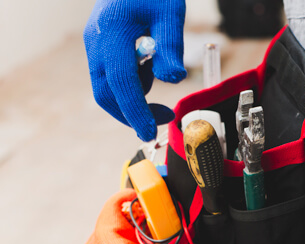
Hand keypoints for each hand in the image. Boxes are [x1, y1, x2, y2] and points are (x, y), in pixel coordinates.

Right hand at [84, 0, 186, 141]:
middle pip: (106, 93)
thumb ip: (171, 46)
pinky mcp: (98, 50)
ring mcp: (94, 46)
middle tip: (163, 118)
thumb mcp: (170, 13)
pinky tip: (147, 68)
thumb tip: (173, 78)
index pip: (121, 82)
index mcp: (113, 32)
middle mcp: (96, 42)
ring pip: (107, 88)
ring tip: (156, 74)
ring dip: (133, 98)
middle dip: (132, 114)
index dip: (135, 111)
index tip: (149, 132)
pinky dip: (129, 86)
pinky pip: (111, 78)